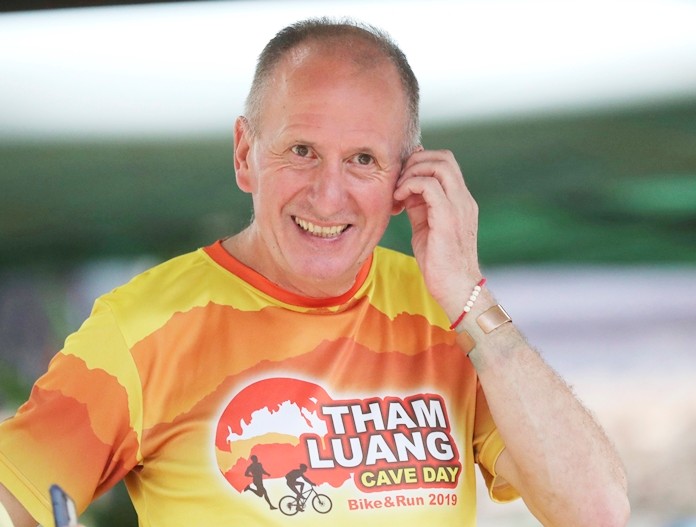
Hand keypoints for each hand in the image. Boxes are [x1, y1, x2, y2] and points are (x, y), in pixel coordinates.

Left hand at [393, 149, 480, 318]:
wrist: (456, 289)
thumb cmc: (440, 263)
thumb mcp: (426, 227)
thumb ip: (419, 206)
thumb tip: (405, 190)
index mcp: (460, 200)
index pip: (445, 163)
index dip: (421, 163)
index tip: (401, 180)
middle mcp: (463, 199)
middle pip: (444, 157)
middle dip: (415, 162)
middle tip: (398, 182)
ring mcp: (459, 206)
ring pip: (439, 165)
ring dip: (412, 172)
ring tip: (397, 191)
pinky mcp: (448, 217)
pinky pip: (429, 186)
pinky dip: (409, 186)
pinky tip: (398, 201)